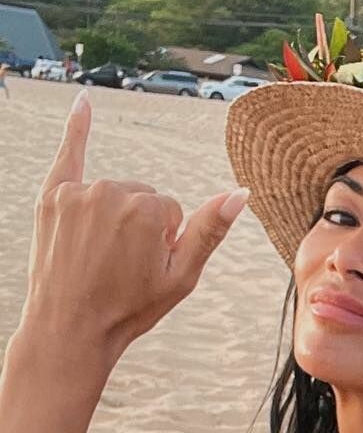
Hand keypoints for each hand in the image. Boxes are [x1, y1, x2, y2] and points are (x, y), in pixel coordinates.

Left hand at [21, 94, 248, 368]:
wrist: (69, 329)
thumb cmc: (128, 308)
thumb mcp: (180, 277)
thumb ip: (210, 230)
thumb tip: (241, 193)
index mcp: (148, 211)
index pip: (172, 212)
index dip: (164, 243)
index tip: (145, 268)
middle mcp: (112, 192)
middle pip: (143, 198)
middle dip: (139, 227)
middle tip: (119, 266)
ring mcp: (78, 193)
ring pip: (114, 193)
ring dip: (112, 217)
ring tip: (96, 257)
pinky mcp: (52, 195)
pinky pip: (70, 155)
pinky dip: (78, 130)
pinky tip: (83, 103)